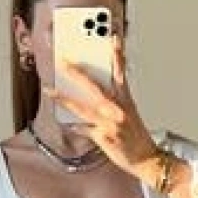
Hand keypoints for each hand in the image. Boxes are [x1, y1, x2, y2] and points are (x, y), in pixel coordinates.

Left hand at [43, 35, 158, 178]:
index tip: (113, 38)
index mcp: (126, 100)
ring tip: (50, 90)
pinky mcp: (103, 137)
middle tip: (63, 61)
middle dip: (76, 72)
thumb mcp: (130, 114)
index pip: (121, 73)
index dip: (117, 55)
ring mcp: (109, 123)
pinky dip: (74, 126)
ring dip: (64, 98)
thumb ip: (114, 102)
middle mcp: (117, 109)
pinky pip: (83, 129)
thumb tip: (91, 96)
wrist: (146, 159)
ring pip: (82, 107)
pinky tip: (65, 122)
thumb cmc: (136, 137)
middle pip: (94, 86)